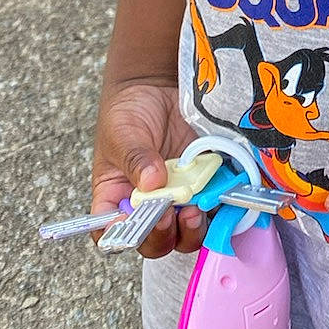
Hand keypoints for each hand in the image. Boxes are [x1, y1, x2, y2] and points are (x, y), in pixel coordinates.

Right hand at [92, 80, 206, 259]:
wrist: (158, 87)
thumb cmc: (129, 112)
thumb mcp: (123, 133)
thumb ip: (136, 158)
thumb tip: (151, 183)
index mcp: (117, 199)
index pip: (112, 233)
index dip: (118, 237)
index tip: (128, 226)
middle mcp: (148, 206)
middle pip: (154, 241)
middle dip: (161, 236)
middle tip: (168, 215)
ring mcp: (178, 198)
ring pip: (185, 232)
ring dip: (191, 229)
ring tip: (194, 209)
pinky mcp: (203, 186)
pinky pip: (212, 207)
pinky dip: (216, 207)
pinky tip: (216, 195)